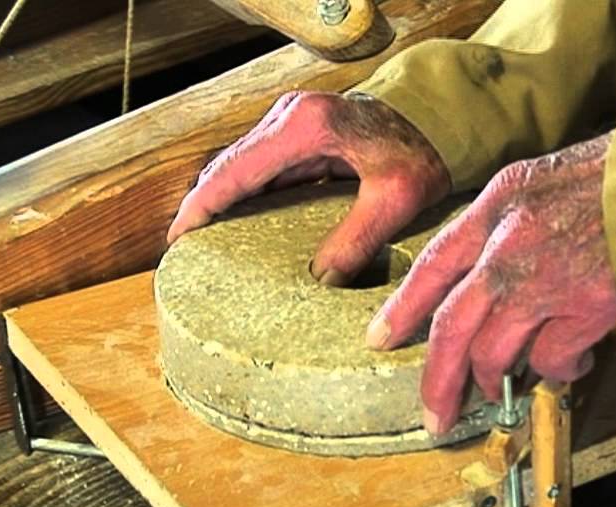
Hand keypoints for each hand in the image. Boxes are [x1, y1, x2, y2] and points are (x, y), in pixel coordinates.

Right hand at [166, 91, 449, 285]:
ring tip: (204, 244)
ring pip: (238, 164)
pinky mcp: (297, 129)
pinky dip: (242, 191)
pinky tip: (237, 224)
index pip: (234, 171)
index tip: (177, 240)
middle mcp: (288, 115)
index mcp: (305, 127)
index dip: (201, 207)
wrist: (438, 116)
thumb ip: (357, 241)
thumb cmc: (421, 150)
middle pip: (227, 166)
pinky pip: (258, 164)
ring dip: (220, 200)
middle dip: (202, 207)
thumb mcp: (396, 199)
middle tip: (185, 252)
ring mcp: (290, 119)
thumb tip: (320, 282)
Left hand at [366, 133, 615, 433]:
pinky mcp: (584, 308)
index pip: (433, 264)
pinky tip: (571, 364)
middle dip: (437, 378)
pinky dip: (556, 371)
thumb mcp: (541, 181)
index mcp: (496, 206)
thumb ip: (507, 225)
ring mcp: (544, 279)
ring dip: (493, 380)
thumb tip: (485, 281)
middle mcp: (509, 245)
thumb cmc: (612, 179)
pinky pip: (551, 360)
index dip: (402, 308)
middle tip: (434, 413)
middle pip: (452, 326)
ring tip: (498, 390)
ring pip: (494, 353)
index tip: (381, 338)